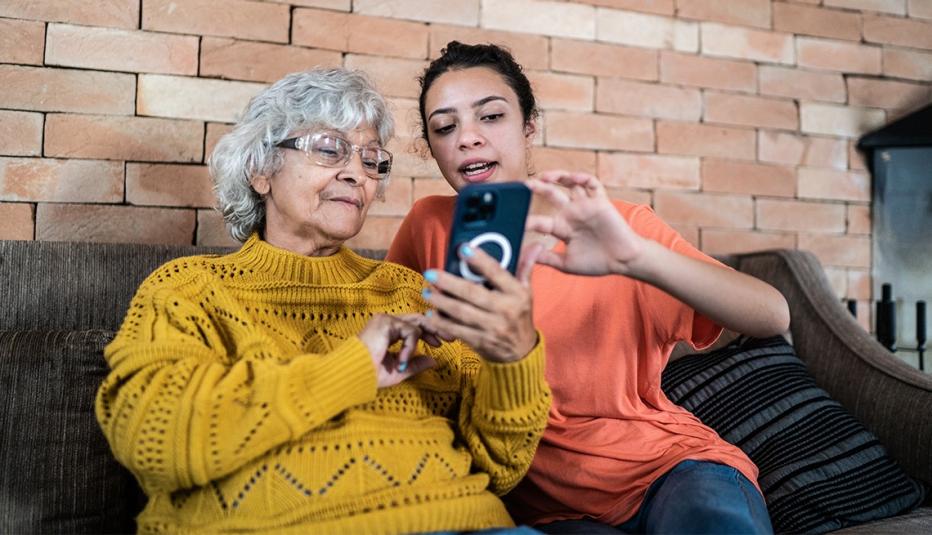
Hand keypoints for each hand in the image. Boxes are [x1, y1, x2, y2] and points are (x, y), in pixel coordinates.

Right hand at [357, 314, 438, 387]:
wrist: (353, 375)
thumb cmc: (370, 375)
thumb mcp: (399, 370)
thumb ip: (415, 363)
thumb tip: (433, 360)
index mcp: (388, 332)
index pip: (414, 325)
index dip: (430, 332)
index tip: (442, 343)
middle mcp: (387, 322)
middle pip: (419, 319)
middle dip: (437, 327)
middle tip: (451, 337)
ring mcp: (385, 320)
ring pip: (417, 323)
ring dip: (427, 337)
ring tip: (429, 350)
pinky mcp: (385, 322)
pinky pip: (410, 331)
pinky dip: (410, 346)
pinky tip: (402, 360)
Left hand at [420, 243, 541, 362]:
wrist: (521, 351)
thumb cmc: (520, 315)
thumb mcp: (526, 292)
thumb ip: (525, 268)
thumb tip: (535, 246)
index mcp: (516, 294)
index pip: (497, 273)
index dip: (480, 261)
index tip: (463, 249)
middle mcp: (505, 310)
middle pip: (472, 293)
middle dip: (448, 282)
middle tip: (430, 273)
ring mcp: (492, 327)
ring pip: (461, 312)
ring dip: (441, 302)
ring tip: (427, 292)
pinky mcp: (481, 342)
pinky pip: (458, 331)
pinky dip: (442, 323)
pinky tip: (431, 314)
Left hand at [525, 170, 645, 276]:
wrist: (623, 261)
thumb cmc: (597, 263)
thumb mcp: (566, 264)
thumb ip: (547, 259)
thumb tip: (526, 255)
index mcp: (562, 228)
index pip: (541, 220)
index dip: (529, 220)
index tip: (517, 222)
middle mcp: (572, 214)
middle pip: (552, 195)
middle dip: (539, 188)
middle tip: (526, 184)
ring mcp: (586, 206)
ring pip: (570, 184)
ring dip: (558, 176)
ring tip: (546, 176)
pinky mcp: (600, 202)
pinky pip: (592, 184)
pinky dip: (583, 178)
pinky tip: (574, 178)